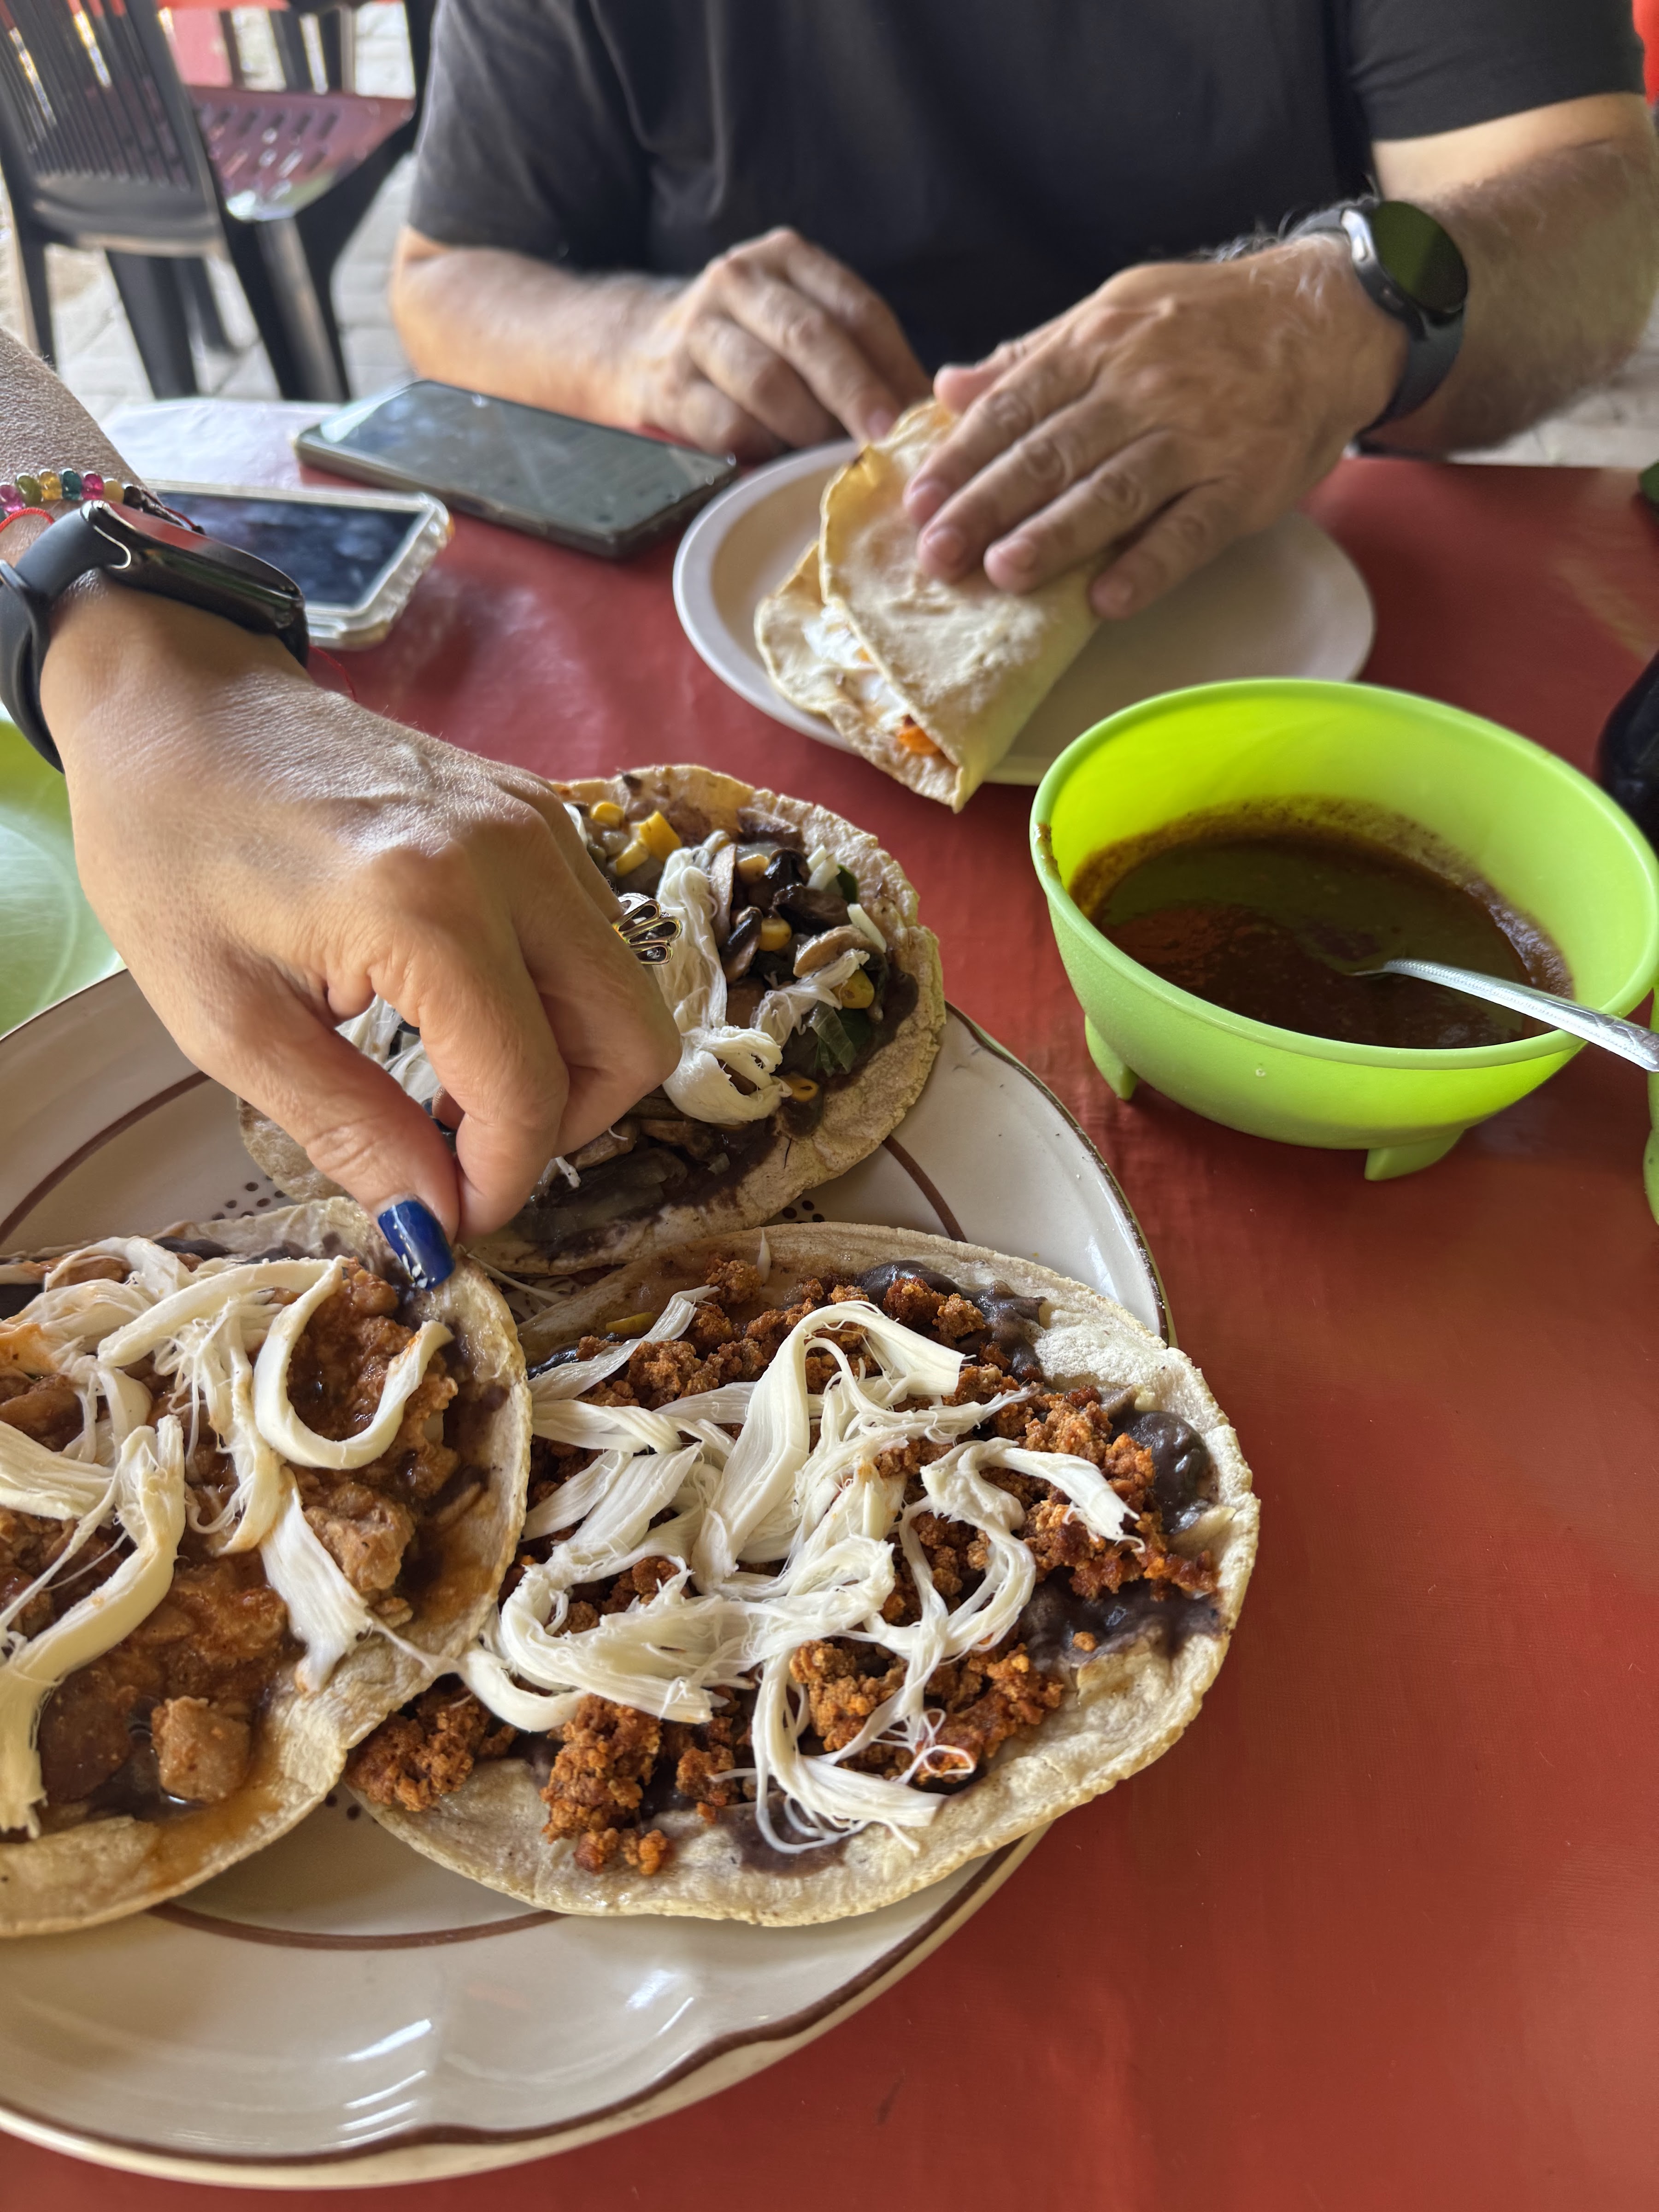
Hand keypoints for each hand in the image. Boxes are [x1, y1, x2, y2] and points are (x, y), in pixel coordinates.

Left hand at [40, 581, 679, 1244]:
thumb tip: (436, 1227)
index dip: (501, 1180)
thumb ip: (348, 1131)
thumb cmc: (171, 850)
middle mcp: (513, 857)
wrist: (174, 699)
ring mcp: (540, 824)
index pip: (529, 1088)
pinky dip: (554, 1003)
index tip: (449, 1220)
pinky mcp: (541, 811)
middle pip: (632, 1042)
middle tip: (469, 1154)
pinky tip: (463, 1014)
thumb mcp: (227, 1021)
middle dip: (565, 1128)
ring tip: (454, 1087)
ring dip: (563, 1066)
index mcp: (425, 907)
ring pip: (627, 994)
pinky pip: (596, 938)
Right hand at [625, 227, 929, 460]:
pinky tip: (781, 467)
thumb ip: (856, 354)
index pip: (855, 308)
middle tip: (887, 440)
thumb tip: (930, 414)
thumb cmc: (744, 346)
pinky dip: (762, 449)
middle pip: (811, 338)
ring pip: (767, 381)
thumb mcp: (797, 325)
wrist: (636, 348)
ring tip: (836, 461)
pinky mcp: (669, 385)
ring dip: (809, 428)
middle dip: (856, 394)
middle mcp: (738, 281)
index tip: (923, 414)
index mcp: (786, 260)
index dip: (893, 365)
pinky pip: (727, 425)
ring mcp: (698, 330)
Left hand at [904, 241, 1405, 617]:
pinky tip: (1106, 600)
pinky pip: (1190, 530)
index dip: (963, 457)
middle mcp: (1142, 388)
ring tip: (1003, 573)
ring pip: (1113, 491)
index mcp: (1099, 344)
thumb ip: (1031, 356)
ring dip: (1056, 536)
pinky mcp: (1243, 482)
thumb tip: (950, 387)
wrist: (1327, 317)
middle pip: (1052, 453)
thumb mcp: (1113, 314)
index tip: (918, 502)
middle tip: (938, 555)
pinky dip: (1149, 566)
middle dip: (988, 506)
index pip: (1016, 406)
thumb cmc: (1207, 324)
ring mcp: (1196, 437)